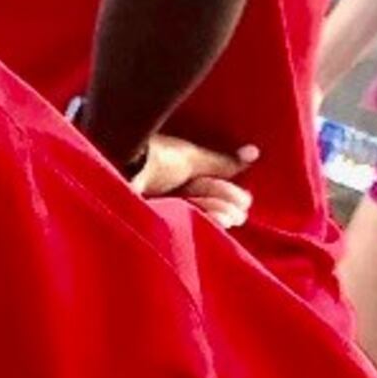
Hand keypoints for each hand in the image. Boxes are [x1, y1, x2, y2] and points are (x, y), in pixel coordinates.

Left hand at [131, 134, 255, 230]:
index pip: (201, 187)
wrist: (122, 160)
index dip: (224, 193)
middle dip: (223, 206)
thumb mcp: (193, 157)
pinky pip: (179, 224)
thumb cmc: (154, 155)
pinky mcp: (149, 221)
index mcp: (169, 172)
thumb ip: (222, 161)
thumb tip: (254, 152)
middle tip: (241, 211)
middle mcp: (161, 189)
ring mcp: (155, 206)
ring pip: (191, 214)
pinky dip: (201, 221)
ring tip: (232, 216)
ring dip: (215, 214)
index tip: (245, 200)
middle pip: (198, 202)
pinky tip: (218, 222)